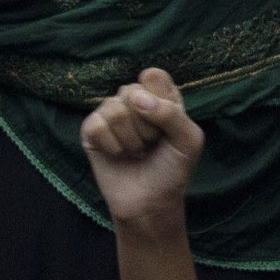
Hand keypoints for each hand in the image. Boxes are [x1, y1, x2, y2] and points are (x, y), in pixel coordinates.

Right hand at [80, 68, 205, 232]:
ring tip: (137, 152)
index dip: (160, 99)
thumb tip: (136, 97)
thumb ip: (171, 113)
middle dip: (148, 127)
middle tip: (152, 145)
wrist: (150, 203)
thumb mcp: (188, 140)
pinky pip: (96, 125)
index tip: (167, 123)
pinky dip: (113, 146)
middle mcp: (134, 100)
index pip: (154, 76)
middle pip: (133, 92)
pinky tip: (119, 155)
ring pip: (114, 108)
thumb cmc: (173, 169)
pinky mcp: (91, 130)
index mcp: (160, 96)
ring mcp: (110, 113)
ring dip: (131, 139)